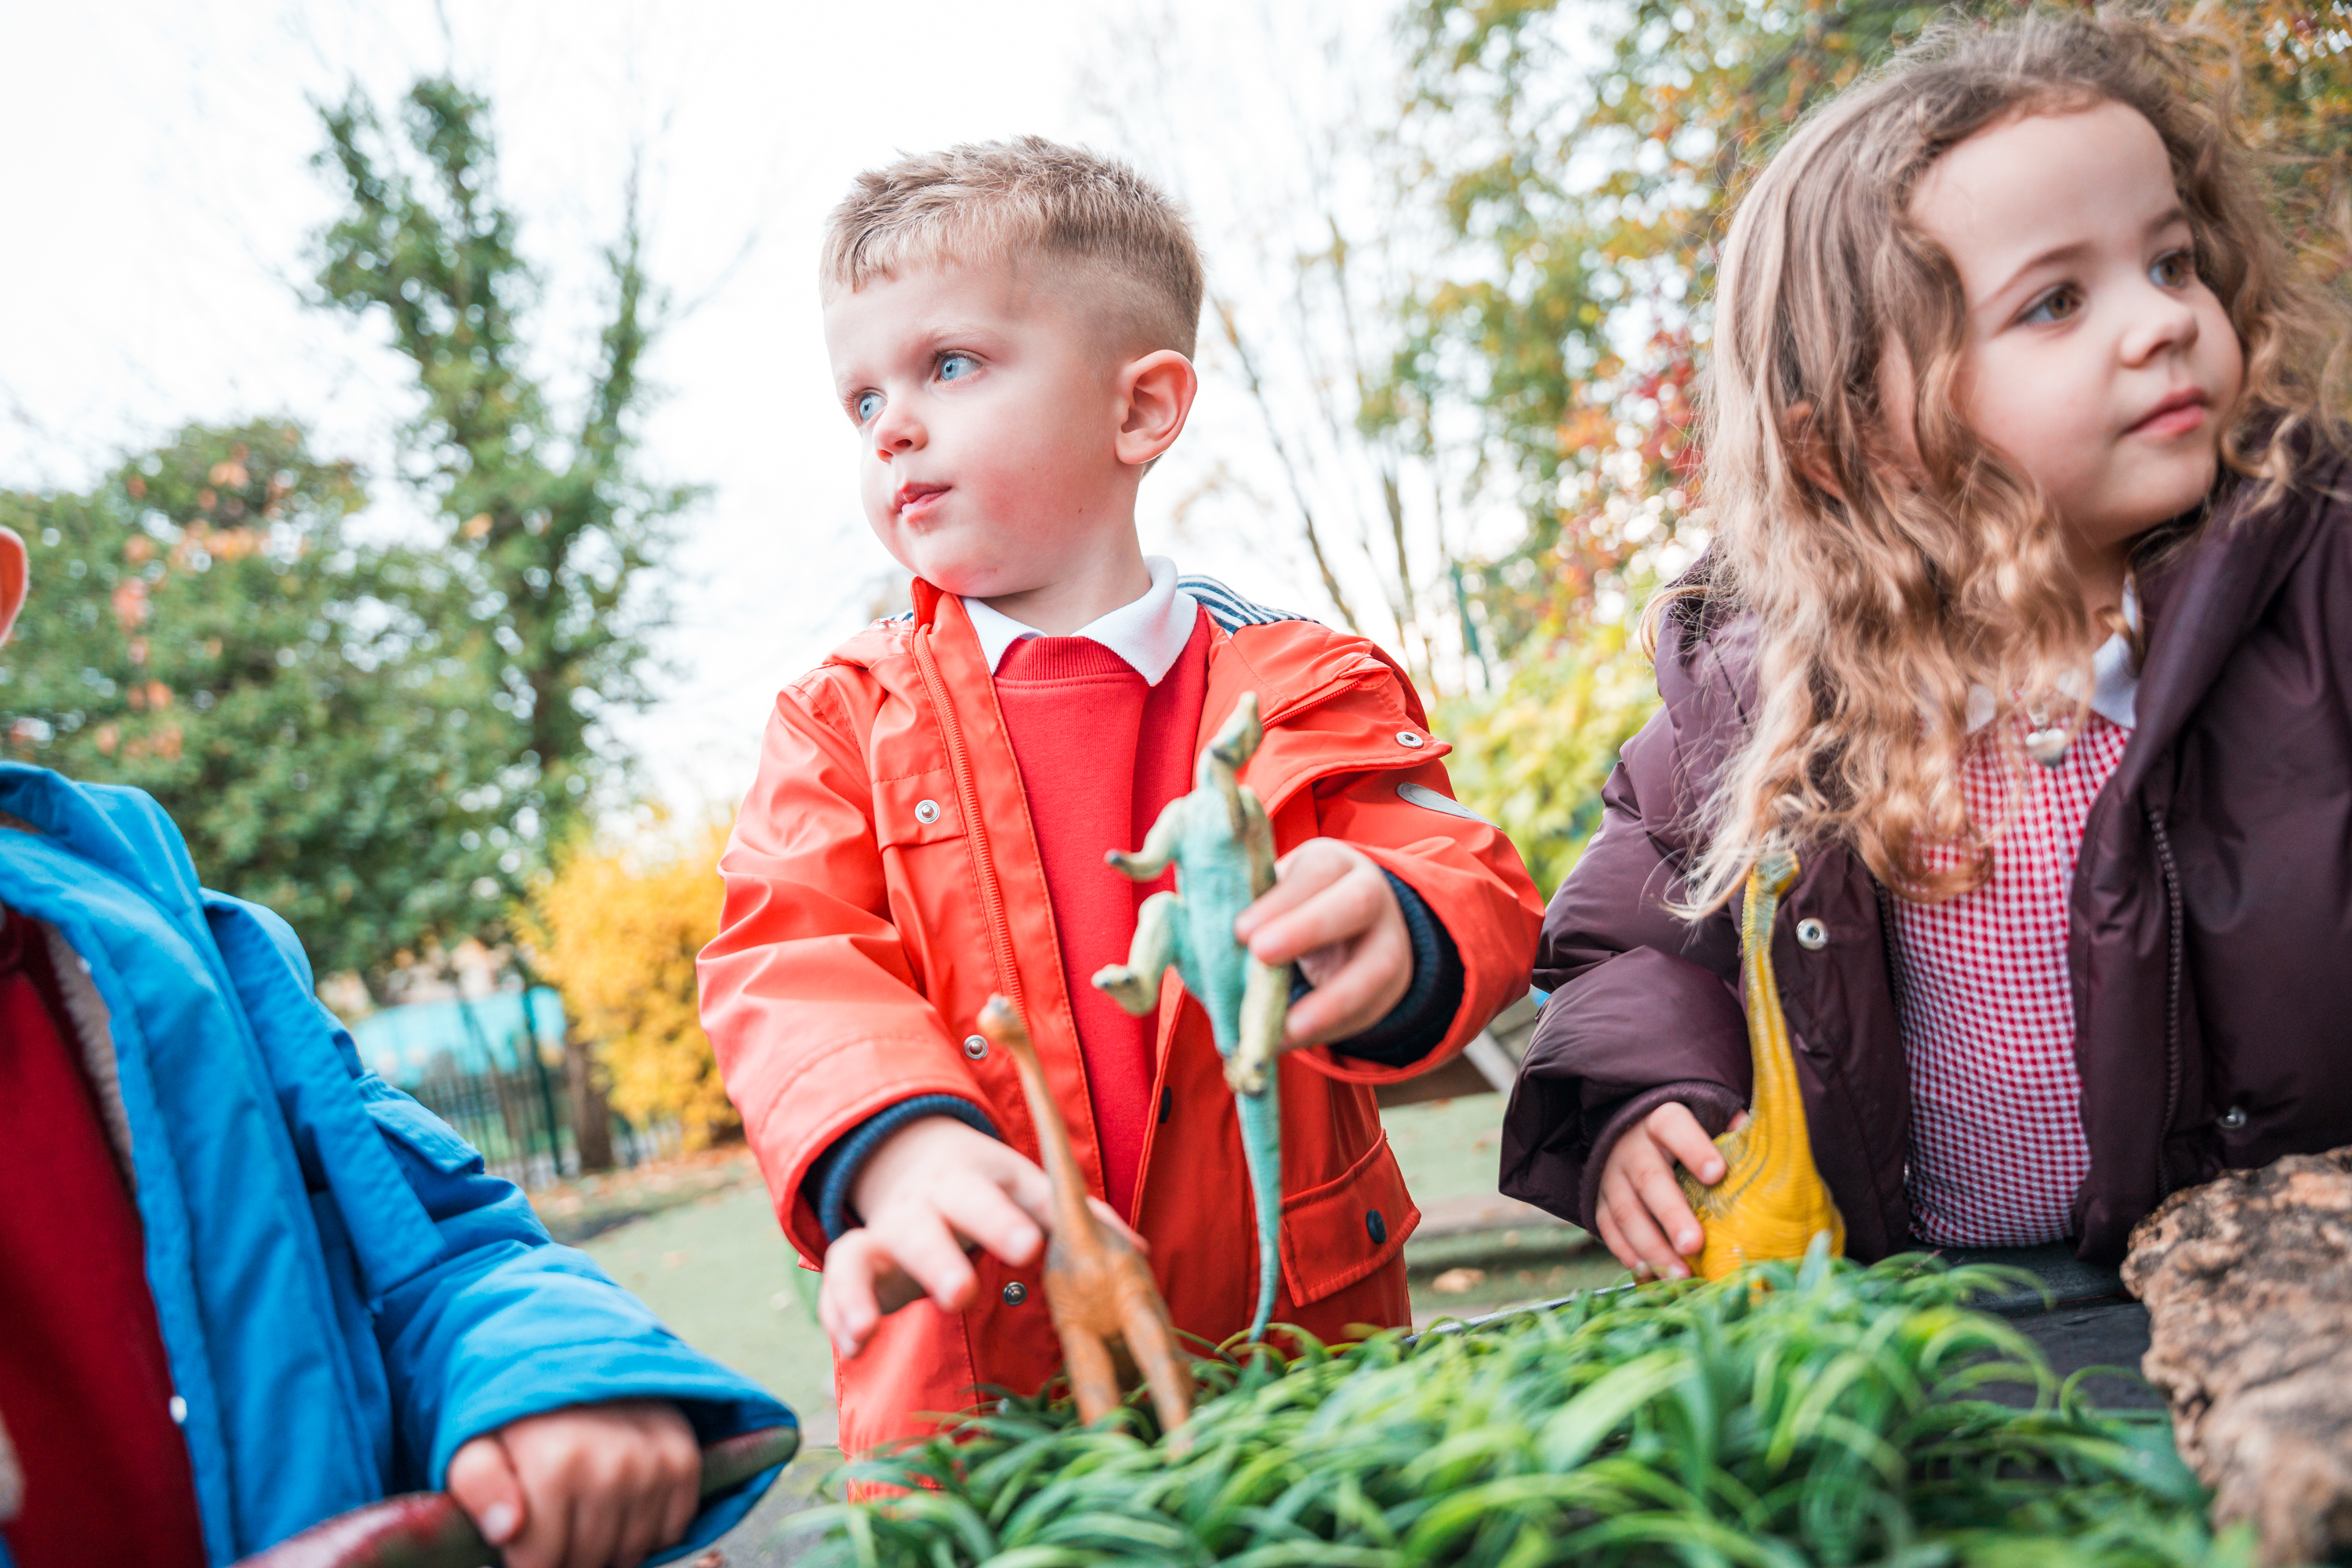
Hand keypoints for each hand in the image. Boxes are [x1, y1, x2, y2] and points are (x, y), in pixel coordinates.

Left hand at [446, 1399, 697, 1567]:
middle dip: (564, 1555)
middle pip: (586, 1562)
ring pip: (628, 1553)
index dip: (527, 1560)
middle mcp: (614, 1466)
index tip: (522, 1539)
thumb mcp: (478, 1444)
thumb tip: (506, 1530)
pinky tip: (621, 1505)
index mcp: (556, 1464)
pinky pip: (669, 1532)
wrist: (589, 1357)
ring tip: (584, 1513)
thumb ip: (477, 1487)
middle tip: (553, 1524)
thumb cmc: (523, 1416)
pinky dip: (646, 1531)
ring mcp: (655, 1465)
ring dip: (605, 1547)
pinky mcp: (685, 1461)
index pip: (542, 1562)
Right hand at [819, 1115, 1140, 1357]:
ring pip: (863, 1251)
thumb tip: (1137, 1252)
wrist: (918, 1159)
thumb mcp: (1030, 1192)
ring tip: (868, 1330)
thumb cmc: (993, 1192)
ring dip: (863, 1290)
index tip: (1031, 1248)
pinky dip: (837, 1312)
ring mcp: (887, 1231)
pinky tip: (851, 1345)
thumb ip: (1078, 1219)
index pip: (996, 1199)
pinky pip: (836, 1283)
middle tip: (960, 1294)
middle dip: (941, 1257)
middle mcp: (927, 1203)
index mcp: (978, 1182)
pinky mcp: (858, 1262)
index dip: (1010, 1221)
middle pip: (928, 1224)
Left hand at [1231, 839, 1410, 1047]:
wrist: (1352, 932)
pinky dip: (1327, 1032)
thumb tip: (1174, 938)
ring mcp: (1389, 942)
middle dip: (1307, 930)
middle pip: (1356, 904)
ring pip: (1378, 967)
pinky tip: (1288, 1042)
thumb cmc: (1289, 911)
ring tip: (1283, 1029)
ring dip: (1330, 1002)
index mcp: (1330, 863)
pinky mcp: (1390, 989)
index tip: (1240, 931)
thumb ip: (1227, 910)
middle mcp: (1369, 894)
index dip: (1279, 901)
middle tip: (1259, 955)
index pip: (1314, 871)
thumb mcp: (1267, 897)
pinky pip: (1367, 1012)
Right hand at [1594, 1104, 1748, 1280]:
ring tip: (1679, 1275)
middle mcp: (1631, 1147)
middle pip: (1648, 1178)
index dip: (1694, 1149)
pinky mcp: (1599, 1202)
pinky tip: (1652, 1275)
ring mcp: (1611, 1177)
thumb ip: (1734, 1134)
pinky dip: (1628, 1255)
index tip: (1718, 1173)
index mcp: (1661, 1121)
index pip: (1673, 1126)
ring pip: (1625, 1212)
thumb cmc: (1683, 1136)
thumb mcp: (1705, 1121)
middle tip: (1693, 1244)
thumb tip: (1771, 1157)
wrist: (1627, 1132)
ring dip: (1652, 1246)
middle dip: (1670, 1213)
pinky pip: (1608, 1230)